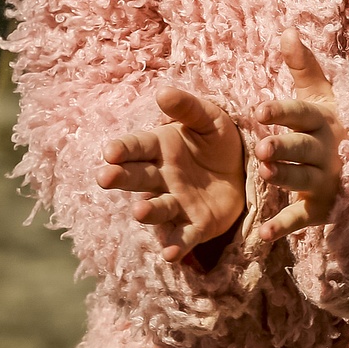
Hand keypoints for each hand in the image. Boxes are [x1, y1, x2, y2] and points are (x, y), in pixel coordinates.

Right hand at [97, 86, 244, 263]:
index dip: (122, 149)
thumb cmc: (217, 140)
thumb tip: (162, 92)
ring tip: (140, 212)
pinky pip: (183, 236)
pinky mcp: (196, 225)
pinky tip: (170, 254)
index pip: (137, 147)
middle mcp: (162, 178)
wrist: (244, 169)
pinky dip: (176, 246)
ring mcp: (177, 203)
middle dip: (121, 178)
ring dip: (148, 212)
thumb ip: (187, 108)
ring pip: (158, 209)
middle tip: (105, 178)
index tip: (109, 152)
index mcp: (161, 147)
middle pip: (138, 177)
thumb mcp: (209, 118)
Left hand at [254, 29, 344, 241]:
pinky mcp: (321, 207)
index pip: (302, 112)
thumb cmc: (333, 123)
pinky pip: (302, 218)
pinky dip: (284, 227)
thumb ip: (302, 65)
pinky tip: (263, 234)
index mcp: (324, 120)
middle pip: (303, 147)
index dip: (282, 109)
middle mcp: (327, 150)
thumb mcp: (320, 94)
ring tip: (263, 174)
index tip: (258, 108)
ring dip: (284, 178)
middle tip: (260, 147)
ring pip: (303, 179)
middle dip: (283, 147)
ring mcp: (326, 180)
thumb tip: (287, 30)